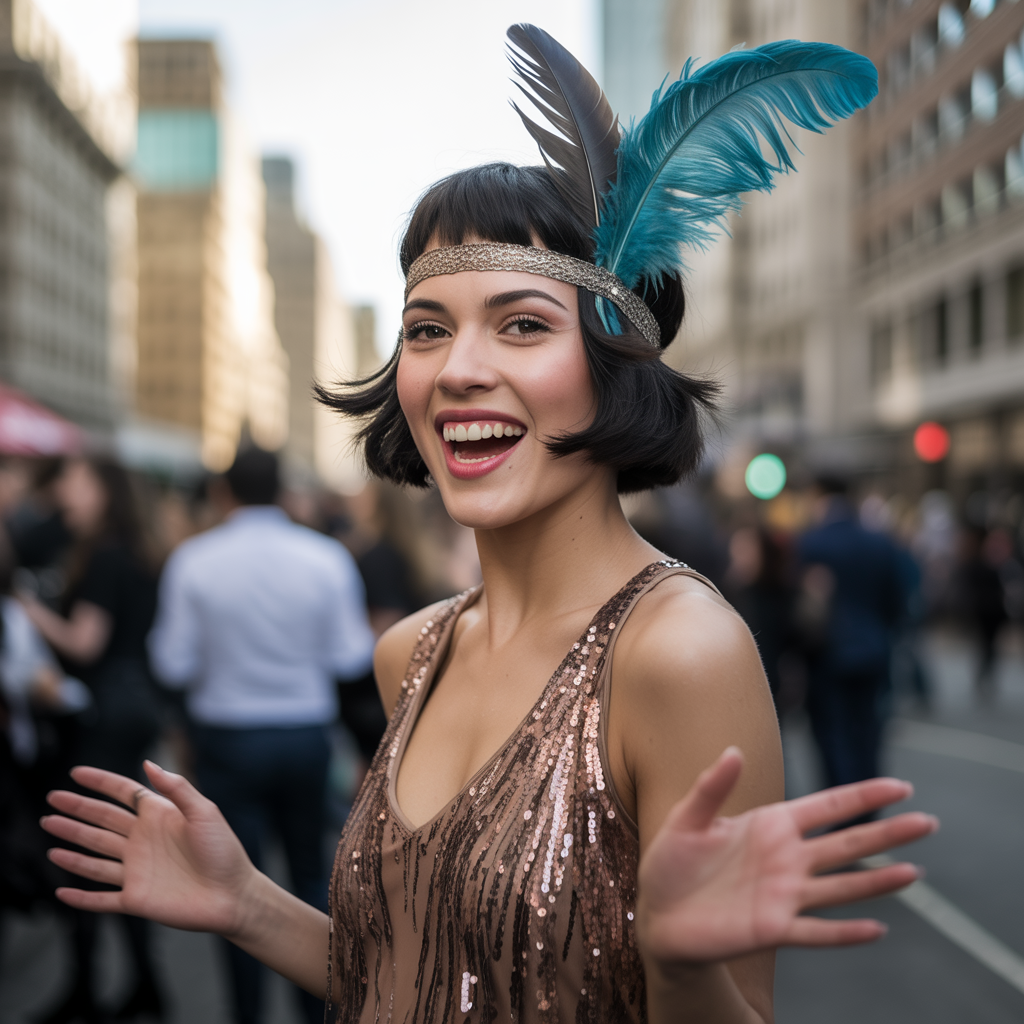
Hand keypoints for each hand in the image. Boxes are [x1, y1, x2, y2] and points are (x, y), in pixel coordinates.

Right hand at [41, 761, 257, 936]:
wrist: (233, 894)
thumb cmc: (224, 850)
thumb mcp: (204, 811)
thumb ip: (176, 787)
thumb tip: (148, 763)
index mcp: (159, 817)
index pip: (123, 794)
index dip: (99, 783)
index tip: (76, 772)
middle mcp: (143, 841)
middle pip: (101, 822)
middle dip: (76, 811)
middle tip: (51, 800)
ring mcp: (136, 871)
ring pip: (94, 856)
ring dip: (72, 846)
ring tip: (50, 832)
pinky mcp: (135, 900)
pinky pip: (100, 899)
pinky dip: (80, 897)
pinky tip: (62, 890)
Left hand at [636, 748, 937, 970]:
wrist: (657, 914)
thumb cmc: (671, 863)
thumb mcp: (686, 817)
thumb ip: (712, 787)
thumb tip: (734, 749)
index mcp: (770, 825)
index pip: (826, 807)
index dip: (862, 796)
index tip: (900, 786)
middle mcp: (786, 859)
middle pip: (846, 843)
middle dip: (887, 833)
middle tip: (929, 822)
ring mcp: (784, 895)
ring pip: (841, 886)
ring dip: (877, 881)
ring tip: (915, 873)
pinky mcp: (772, 929)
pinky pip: (817, 932)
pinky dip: (845, 933)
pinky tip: (876, 930)